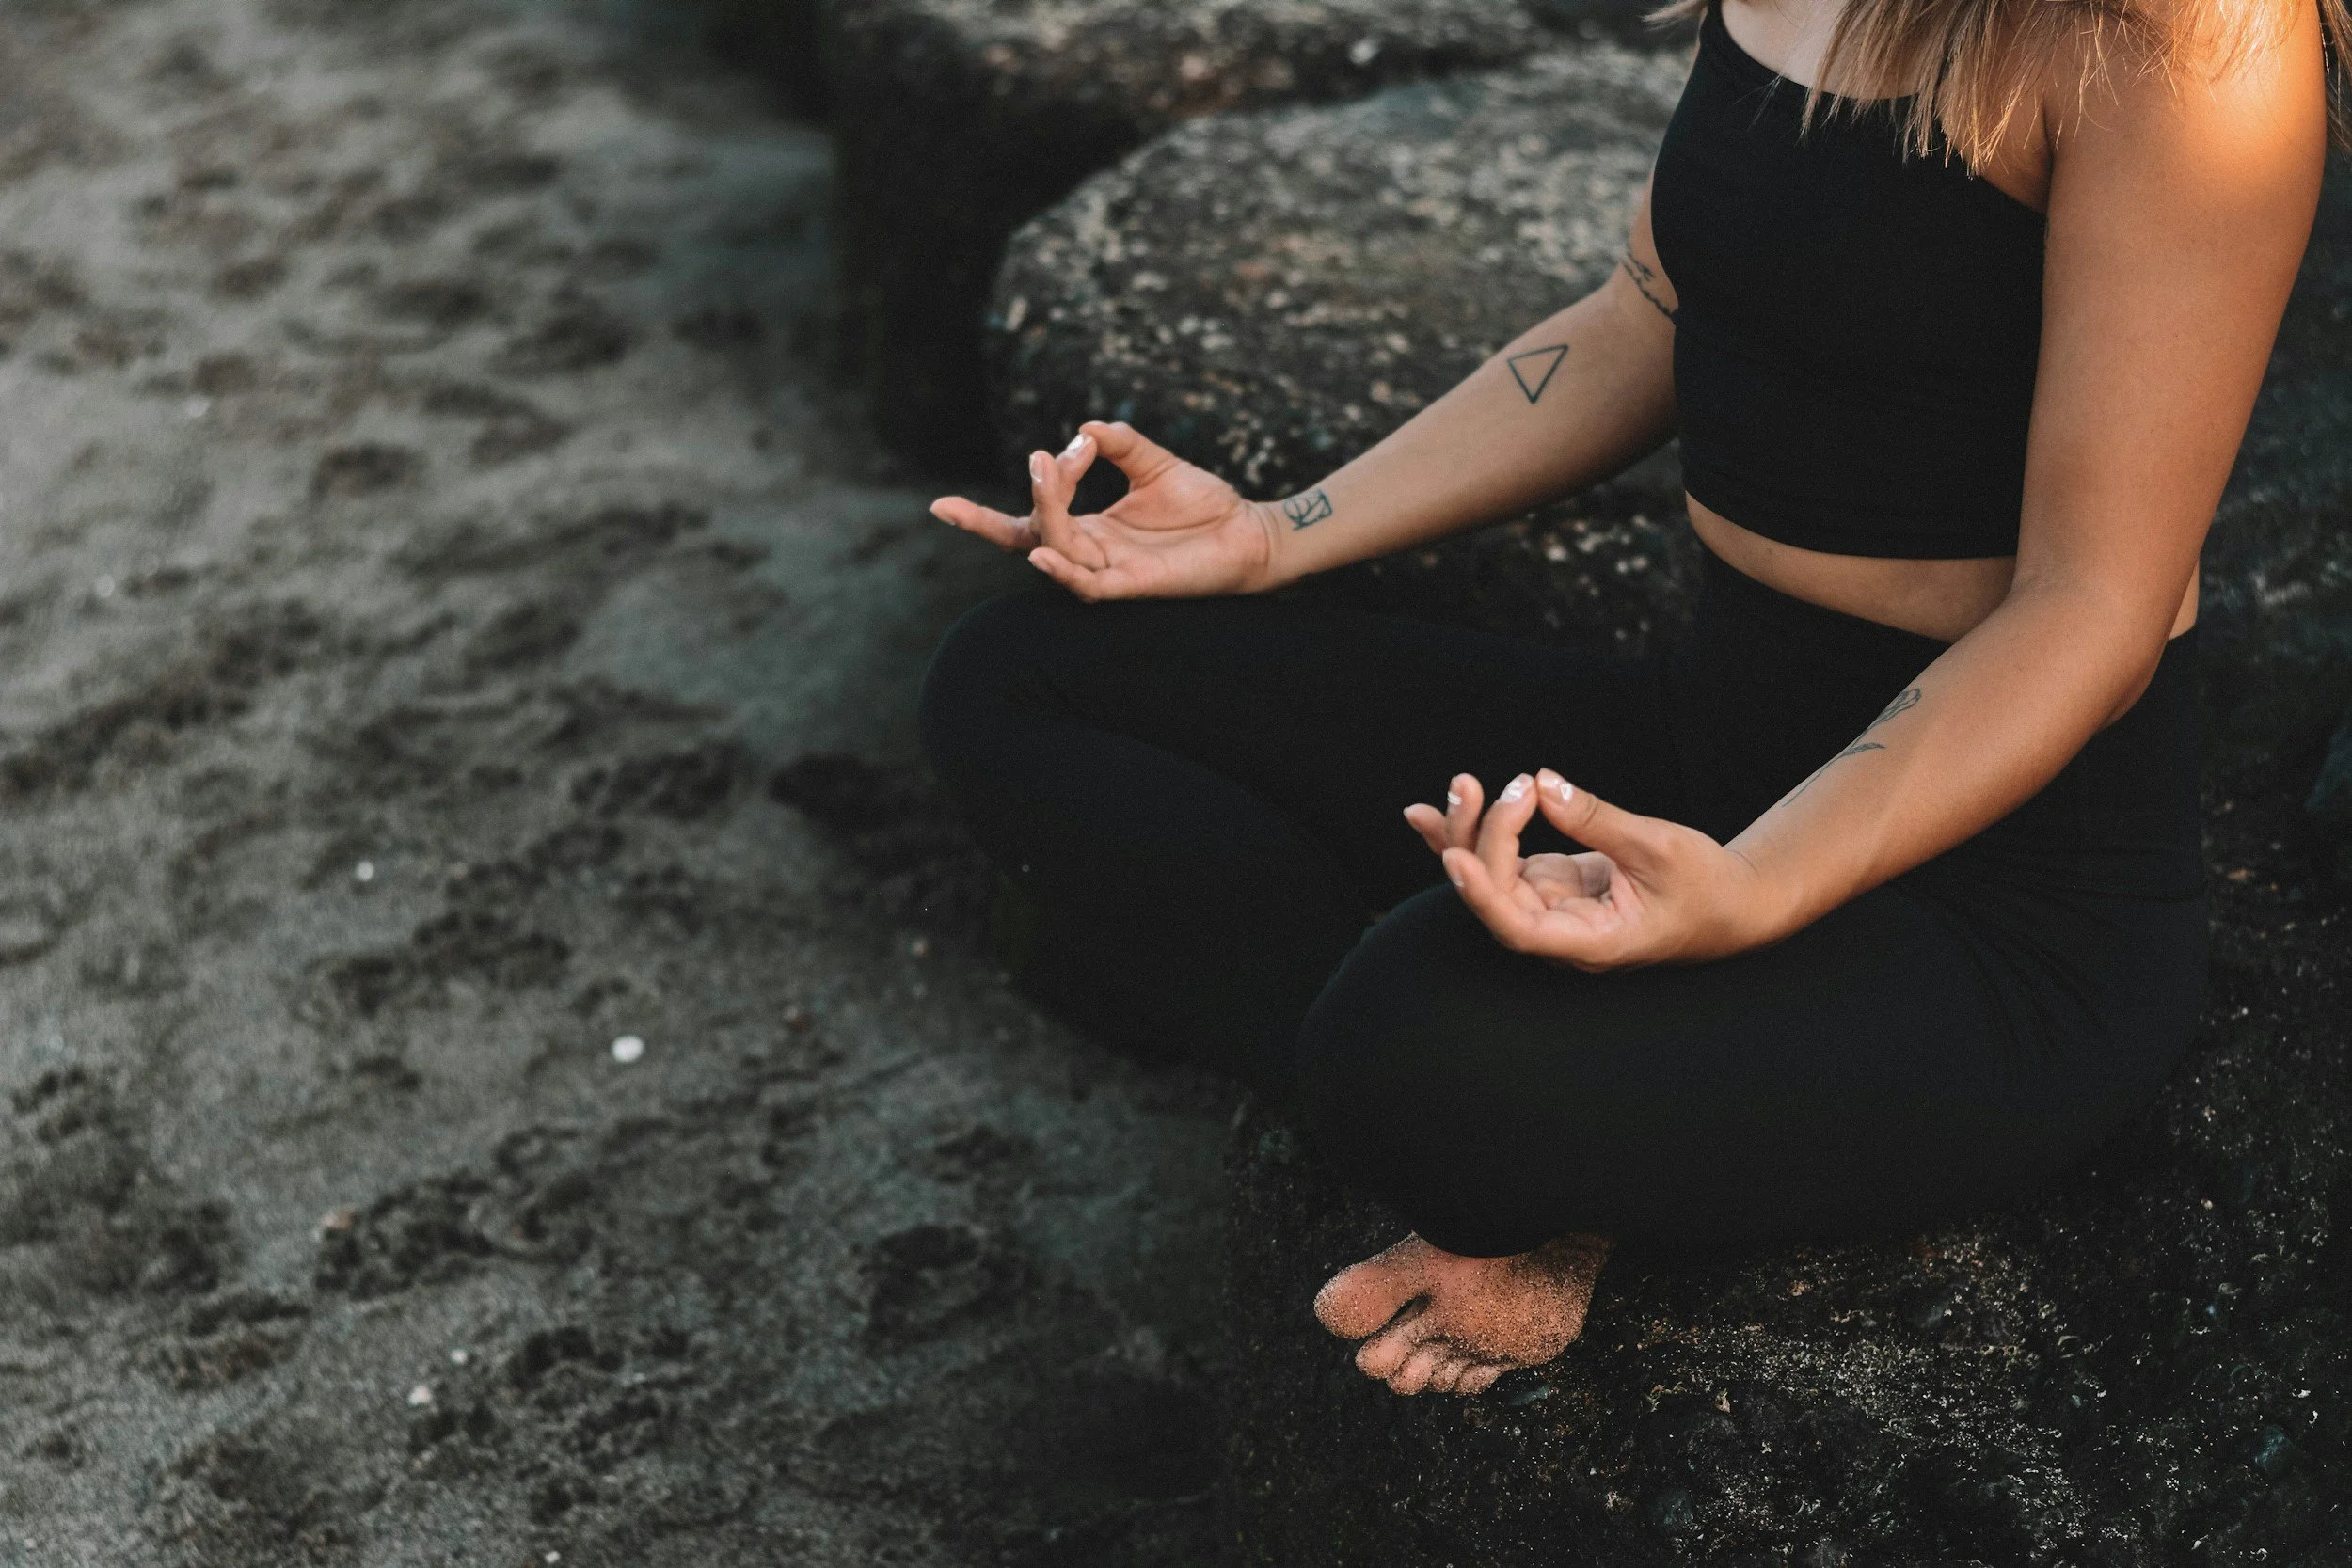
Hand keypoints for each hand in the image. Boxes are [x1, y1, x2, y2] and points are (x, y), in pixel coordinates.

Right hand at [931, 421, 1285, 599]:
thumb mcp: (1155, 463)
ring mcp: (1110, 570)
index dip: (996, 508)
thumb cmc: (1204, 504)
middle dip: (1017, 504)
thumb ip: (1121, 443)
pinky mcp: (1133, 585)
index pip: (1028, 521)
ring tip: (1047, 471)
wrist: (1249, 532)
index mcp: (1091, 527)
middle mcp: (1092, 552)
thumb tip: (1085, 429)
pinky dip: (1062, 573)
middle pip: (1032, 535)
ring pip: (1059, 549)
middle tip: (1039, 459)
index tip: (1015, 468)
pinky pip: (1088, 586)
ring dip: (1048, 512)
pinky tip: (1042, 556)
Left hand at [1402, 769, 1777, 970]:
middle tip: (1481, 785)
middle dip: (1477, 839)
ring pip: (1491, 876)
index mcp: (1591, 942)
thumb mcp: (1658, 847)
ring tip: (1459, 785)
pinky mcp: (1550, 885)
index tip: (1457, 858)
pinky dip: (1473, 833)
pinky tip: (1433, 810)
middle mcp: (1560, 934)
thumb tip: (1543, 783)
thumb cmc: (1704, 886)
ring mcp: (1551, 909)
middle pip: (1496, 895)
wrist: (1729, 903)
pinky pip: (1500, 860)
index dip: (1483, 897)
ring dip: (1466, 832)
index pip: (1520, 930)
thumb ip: (1596, 819)